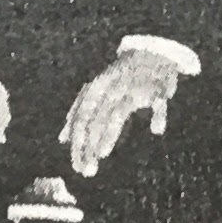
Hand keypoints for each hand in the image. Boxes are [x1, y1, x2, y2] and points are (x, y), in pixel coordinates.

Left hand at [60, 46, 188, 176]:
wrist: (151, 53)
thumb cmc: (121, 78)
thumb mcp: (96, 92)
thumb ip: (79, 113)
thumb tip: (62, 139)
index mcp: (96, 89)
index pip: (81, 119)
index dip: (77, 142)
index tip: (76, 164)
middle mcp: (112, 87)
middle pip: (95, 119)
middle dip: (88, 145)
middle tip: (86, 170)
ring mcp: (133, 87)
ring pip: (117, 113)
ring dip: (107, 135)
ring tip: (100, 155)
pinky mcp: (156, 87)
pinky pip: (157, 103)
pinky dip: (158, 114)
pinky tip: (158, 129)